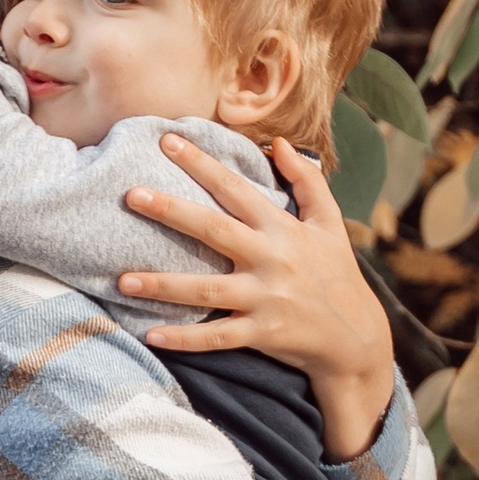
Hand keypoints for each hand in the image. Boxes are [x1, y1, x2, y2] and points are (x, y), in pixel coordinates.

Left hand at [118, 135, 395, 459]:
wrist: (355, 336)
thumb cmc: (336, 274)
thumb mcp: (330, 223)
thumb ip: (308, 181)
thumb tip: (280, 143)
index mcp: (282, 228)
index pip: (235, 189)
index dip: (202, 163)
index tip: (167, 141)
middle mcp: (271, 259)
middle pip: (214, 230)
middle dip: (171, 211)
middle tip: (131, 195)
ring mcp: (265, 298)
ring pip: (206, 289)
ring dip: (163, 284)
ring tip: (122, 280)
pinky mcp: (262, 333)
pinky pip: (218, 337)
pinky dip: (185, 338)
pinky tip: (151, 335)